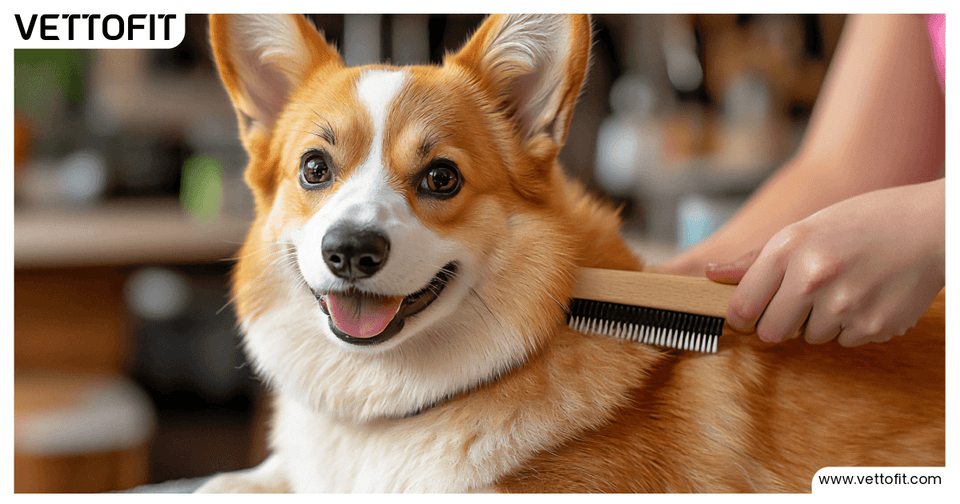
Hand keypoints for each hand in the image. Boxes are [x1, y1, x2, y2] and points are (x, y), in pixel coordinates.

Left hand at [705, 180, 943, 346]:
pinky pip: (844, 341)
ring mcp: (845, 306)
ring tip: (843, 288)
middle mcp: (814, 278)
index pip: (743, 307)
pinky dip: (851, 325)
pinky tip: (867, 295)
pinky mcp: (873, 327)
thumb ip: (758, 259)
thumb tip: (712, 275)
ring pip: (809, 338)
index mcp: (790, 248)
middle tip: (798, 302)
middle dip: (778, 323)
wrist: (931, 228)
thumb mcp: (806, 228)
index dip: (741, 316)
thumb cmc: (862, 224)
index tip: (747, 315)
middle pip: (771, 332)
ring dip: (819, 321)